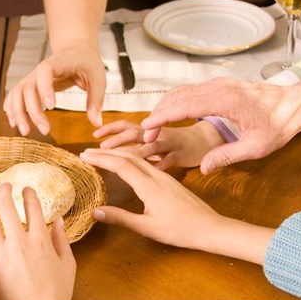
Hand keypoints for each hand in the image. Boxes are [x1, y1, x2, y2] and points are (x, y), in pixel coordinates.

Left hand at [0, 184, 75, 299]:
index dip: (28, 193)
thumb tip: (57, 220)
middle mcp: (19, 241)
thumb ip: (61, 239)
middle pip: (5, 204)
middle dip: (3, 190)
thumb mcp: (68, 264)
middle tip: (4, 187)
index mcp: (40, 238)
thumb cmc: (58, 293)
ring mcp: (1, 254)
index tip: (26, 190)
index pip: (31, 205)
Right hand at [3, 43, 106, 135]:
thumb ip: (96, 100)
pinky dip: (12, 108)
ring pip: (17, 93)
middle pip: (28, 88)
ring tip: (25, 132)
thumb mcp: (98, 78)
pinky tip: (14, 122)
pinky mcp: (30, 84)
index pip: (44, 72)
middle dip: (34, 111)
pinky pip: (15, 95)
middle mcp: (40, 69)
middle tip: (45, 131)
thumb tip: (97, 124)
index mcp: (58, 63)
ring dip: (18, 113)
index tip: (51, 107)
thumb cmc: (87, 63)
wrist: (75, 50)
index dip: (45, 88)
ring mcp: (32, 77)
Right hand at [80, 148, 273, 262]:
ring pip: (138, 158)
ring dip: (118, 154)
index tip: (83, 156)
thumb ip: (121, 218)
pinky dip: (130, 159)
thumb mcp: (148, 228)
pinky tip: (125, 164)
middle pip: (128, 156)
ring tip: (101, 155)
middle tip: (86, 152)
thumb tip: (94, 212)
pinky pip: (146, 163)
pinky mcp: (169, 180)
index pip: (120, 165)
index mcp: (149, 186)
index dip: (100, 159)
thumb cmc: (180, 231)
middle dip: (106, 152)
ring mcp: (164, 176)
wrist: (210, 227)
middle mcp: (157, 176)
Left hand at [94, 119, 223, 169]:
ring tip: (120, 160)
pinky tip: (148, 173)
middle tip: (99, 148)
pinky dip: (160, 164)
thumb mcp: (156, 142)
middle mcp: (157, 136)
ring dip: (136, 151)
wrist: (207, 140)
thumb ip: (138, 146)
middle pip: (135, 134)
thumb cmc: (178, 144)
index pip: (126, 127)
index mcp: (149, 132)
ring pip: (152, 145)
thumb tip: (115, 153)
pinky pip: (171, 159)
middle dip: (116, 140)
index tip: (93, 137)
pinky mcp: (183, 155)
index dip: (110, 129)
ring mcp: (170, 144)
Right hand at [140, 77, 300, 171]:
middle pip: (176, 96)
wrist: (295, 104)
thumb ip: (227, 156)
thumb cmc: (279, 124)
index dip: (161, 118)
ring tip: (155, 127)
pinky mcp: (221, 85)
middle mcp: (219, 87)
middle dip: (157, 114)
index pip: (182, 106)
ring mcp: (219, 84)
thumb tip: (204, 168)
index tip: (146, 130)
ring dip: (165, 107)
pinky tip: (172, 116)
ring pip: (182, 91)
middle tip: (146, 134)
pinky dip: (176, 102)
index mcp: (225, 101)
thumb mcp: (256, 147)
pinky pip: (191, 90)